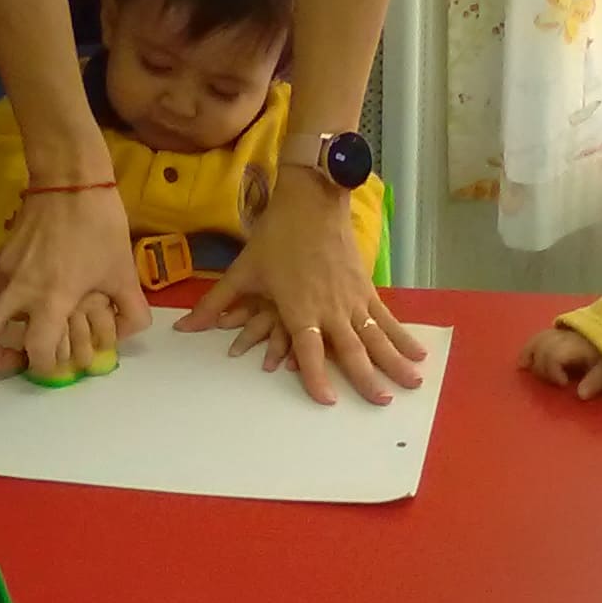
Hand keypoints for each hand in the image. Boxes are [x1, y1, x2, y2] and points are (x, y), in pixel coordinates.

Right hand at [0, 185, 151, 378]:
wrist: (70, 178)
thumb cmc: (100, 225)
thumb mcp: (124, 271)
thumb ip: (131, 310)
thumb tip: (128, 334)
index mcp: (51, 299)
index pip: (37, 352)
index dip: (46, 368)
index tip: (56, 368)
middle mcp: (20, 291)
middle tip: (19, 360)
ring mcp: (7, 272)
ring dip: (8, 328)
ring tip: (36, 326)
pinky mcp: (4, 255)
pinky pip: (3, 289)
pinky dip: (16, 300)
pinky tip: (42, 290)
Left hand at [179, 180, 424, 405]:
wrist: (310, 200)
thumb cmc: (275, 237)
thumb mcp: (242, 271)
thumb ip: (215, 304)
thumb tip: (183, 327)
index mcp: (299, 308)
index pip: (309, 351)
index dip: (316, 377)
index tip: (327, 400)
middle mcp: (330, 308)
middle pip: (352, 350)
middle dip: (368, 378)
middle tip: (382, 402)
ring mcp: (352, 298)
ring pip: (377, 336)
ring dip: (394, 361)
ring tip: (413, 383)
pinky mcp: (365, 287)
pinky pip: (386, 318)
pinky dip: (402, 336)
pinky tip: (418, 352)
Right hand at [521, 327, 601, 398]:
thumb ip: (596, 381)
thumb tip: (580, 395)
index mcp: (577, 345)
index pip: (554, 354)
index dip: (553, 371)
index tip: (564, 384)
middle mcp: (564, 336)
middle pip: (542, 347)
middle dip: (541, 367)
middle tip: (551, 381)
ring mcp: (559, 332)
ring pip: (538, 340)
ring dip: (530, 355)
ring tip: (525, 369)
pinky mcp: (557, 332)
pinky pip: (538, 337)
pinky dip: (528, 349)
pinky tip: (523, 361)